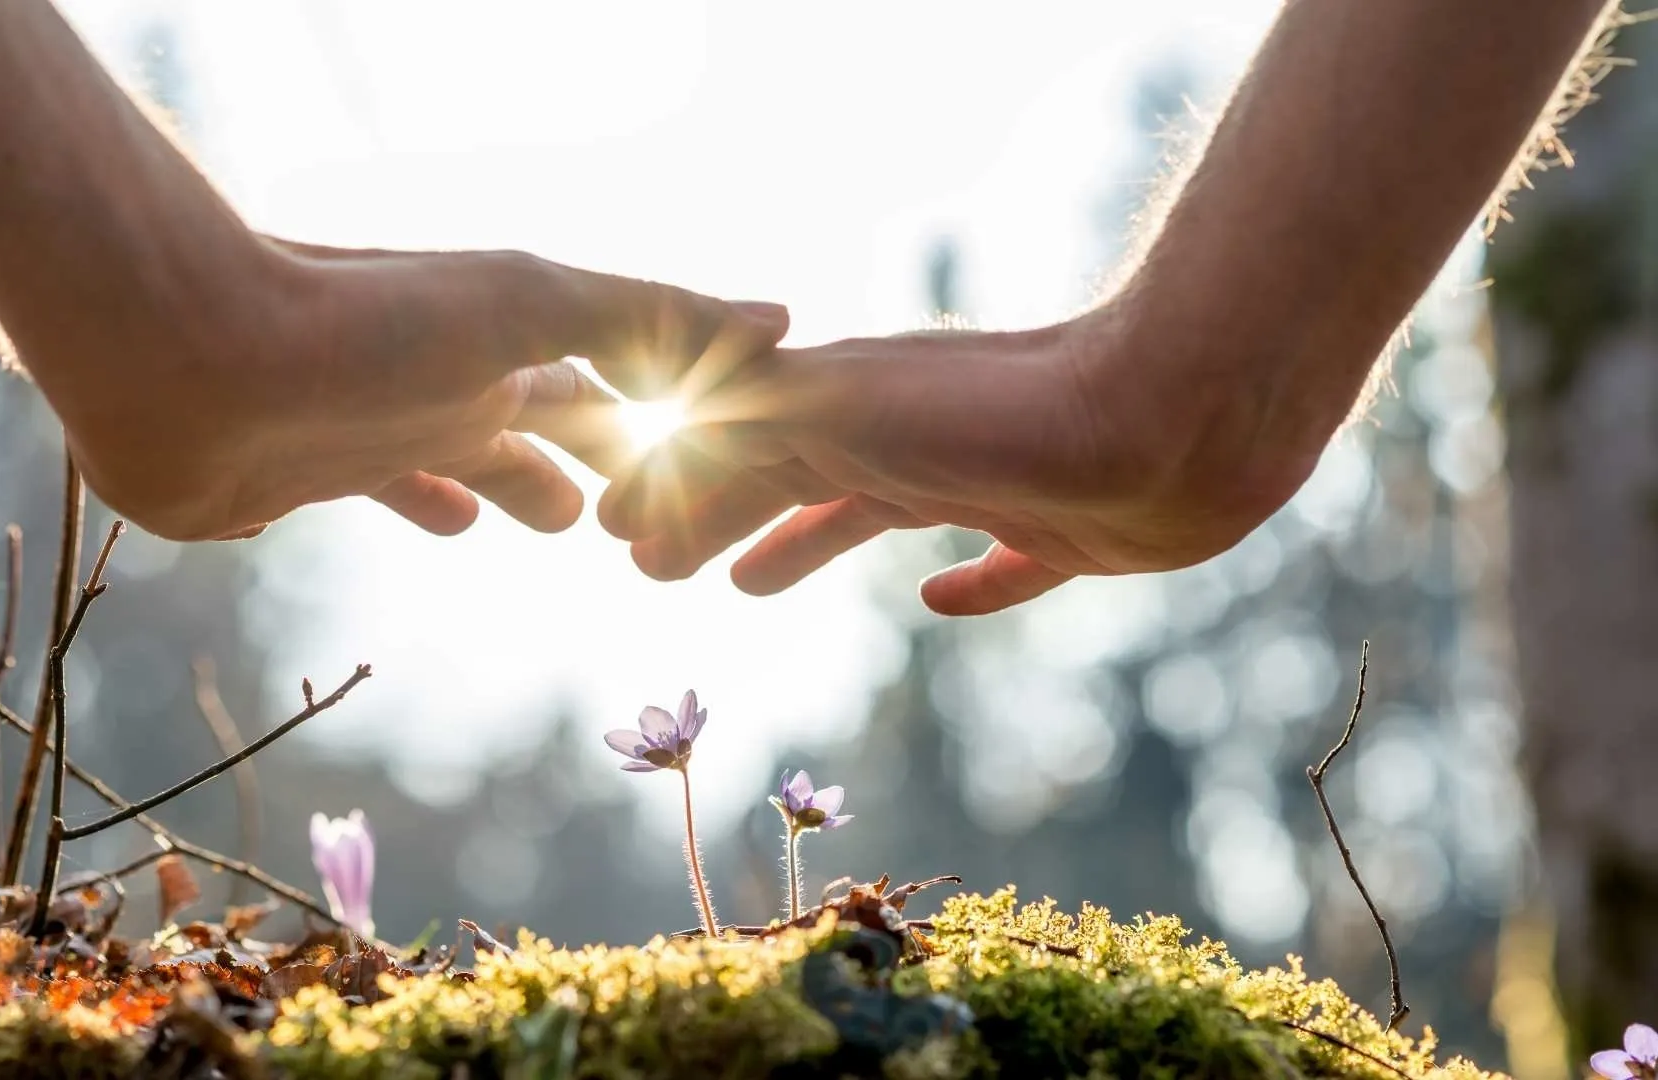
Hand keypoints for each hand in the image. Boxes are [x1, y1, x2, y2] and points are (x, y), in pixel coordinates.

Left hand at [33, 237, 786, 540]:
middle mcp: (452, 377)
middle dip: (602, 455)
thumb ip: (646, 315)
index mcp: (508, 341)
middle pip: (550, 418)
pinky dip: (434, 504)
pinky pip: (392, 491)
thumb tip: (781, 318)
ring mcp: (383, 425)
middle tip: (648, 508)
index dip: (670, 414)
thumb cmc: (361, 325)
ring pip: (476, 456)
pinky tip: (449, 522)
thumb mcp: (524, 306)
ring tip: (562, 519)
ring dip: (521, 481)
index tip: (723, 452)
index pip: (614, 377)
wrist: (181, 352)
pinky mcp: (311, 476)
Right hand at [603, 306, 1319, 614]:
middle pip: (786, 480)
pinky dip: (965, 584)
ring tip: (750, 583)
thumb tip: (654, 457)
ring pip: (868, 515)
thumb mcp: (841, 413)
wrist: (1175, 412)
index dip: (671, 493)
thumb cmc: (998, 415)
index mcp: (847, 409)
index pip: (731, 453)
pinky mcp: (1066, 532)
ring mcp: (985, 480)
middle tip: (658, 565)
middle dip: (718, 514)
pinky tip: (942, 601)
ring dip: (802, 543)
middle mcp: (907, 436)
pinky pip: (998, 564)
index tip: (617, 536)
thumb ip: (746, 430)